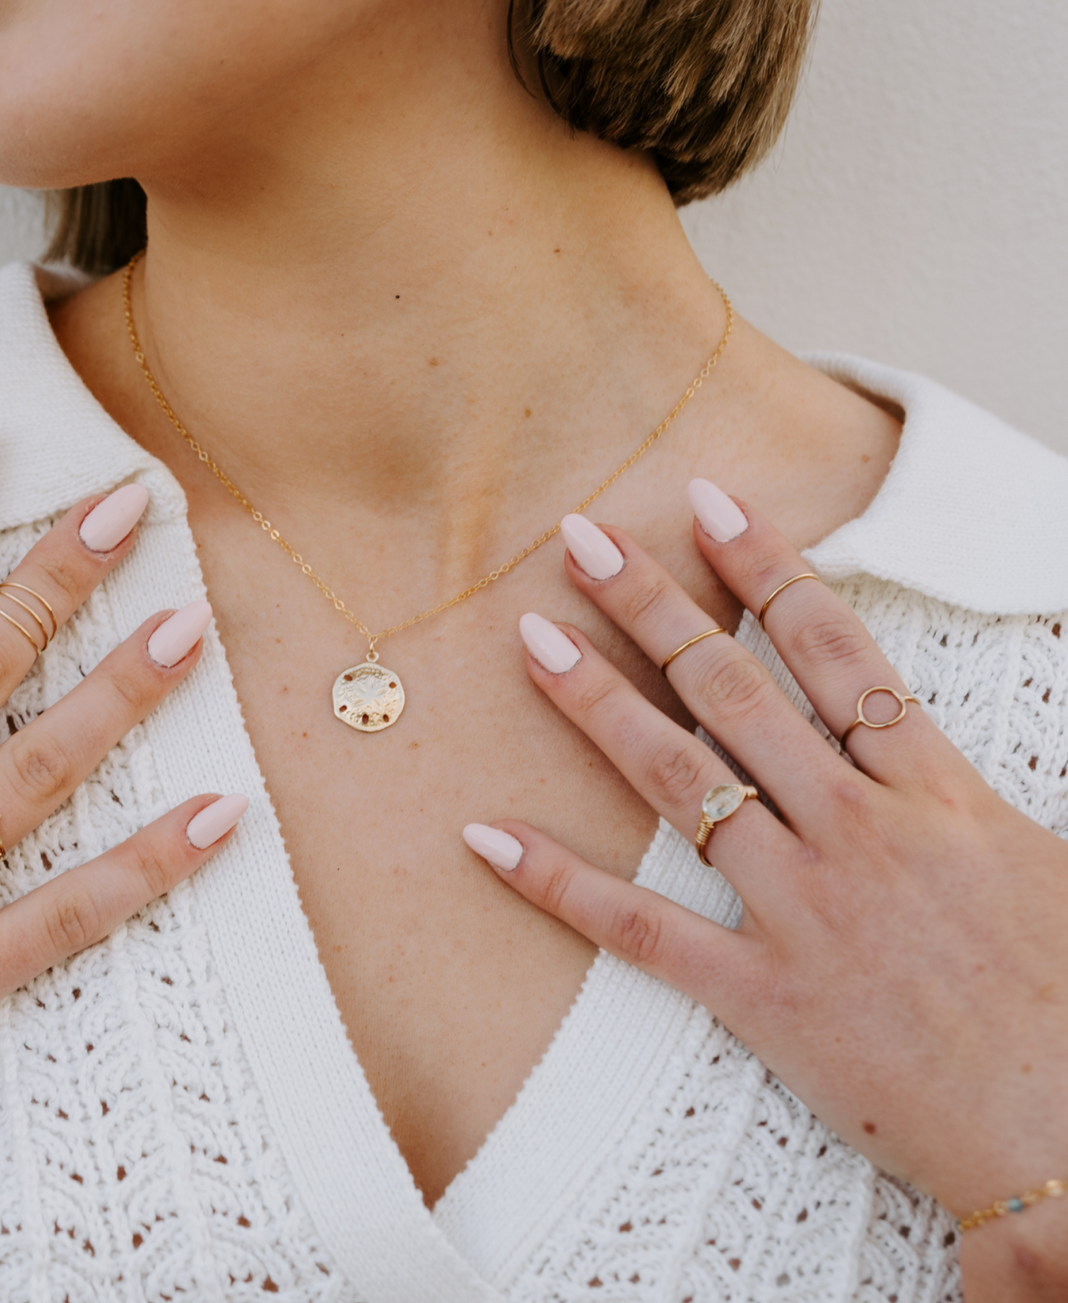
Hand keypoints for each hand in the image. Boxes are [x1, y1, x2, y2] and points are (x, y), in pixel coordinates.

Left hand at [465, 484, 1067, 1301]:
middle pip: (735, 689)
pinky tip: (488, 836)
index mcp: (936, 793)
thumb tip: (913, 733)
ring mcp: (805, 911)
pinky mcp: (766, 999)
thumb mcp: (1045, 865)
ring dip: (598, 701)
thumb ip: (961, 794)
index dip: (767, 565)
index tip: (705, 499)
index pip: (835, 648)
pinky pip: (642, 931)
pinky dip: (559, 883)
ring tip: (532, 637)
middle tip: (580, 536)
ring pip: (681, 780)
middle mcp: (859, 832)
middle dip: (653, 604)